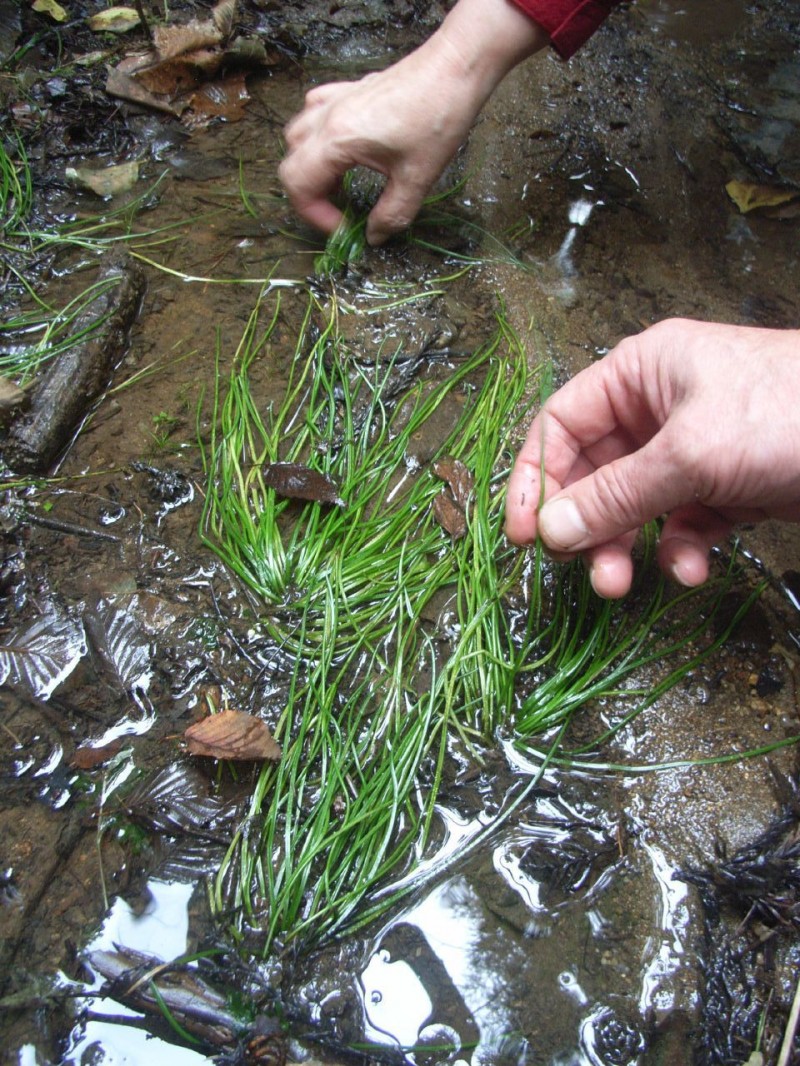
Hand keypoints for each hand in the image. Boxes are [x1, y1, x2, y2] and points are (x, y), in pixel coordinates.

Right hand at [278, 0, 547, 244]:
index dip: (315, 215)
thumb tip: (374, 237)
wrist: (455, 67)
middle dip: (310, 197)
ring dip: (310, 168)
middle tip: (340, 213)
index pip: (298, 184)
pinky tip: (340, 149)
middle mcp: (327, 116)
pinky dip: (318, 139)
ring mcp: (335, 99)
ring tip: (340, 186)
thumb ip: (392, 214)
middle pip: (291, 164)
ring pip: (297, 139)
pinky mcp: (347, 90)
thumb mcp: (417, 178)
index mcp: (338, 139)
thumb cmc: (438, 118)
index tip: (343, 228)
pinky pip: (313, 114)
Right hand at [505, 318, 799, 597]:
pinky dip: (679, 549)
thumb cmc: (790, 413)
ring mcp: (694, 449)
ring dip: (625, 545)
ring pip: (634, 504)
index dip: (534, 477)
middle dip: (586, 523)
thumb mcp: (692, 453)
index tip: (523, 533)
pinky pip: (681, 522)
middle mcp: (659, 408)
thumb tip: (550, 530)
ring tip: (621, 583)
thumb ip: (617, 495)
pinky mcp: (725, 486)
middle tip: (580, 567)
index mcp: (641, 373)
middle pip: (594, 471)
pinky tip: (691, 568)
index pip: (562, 424)